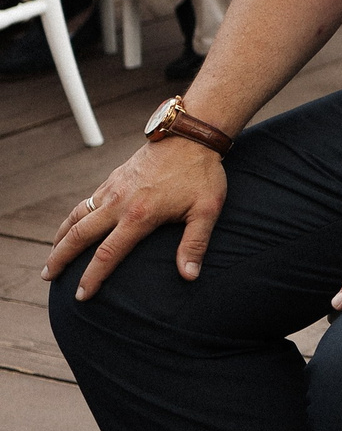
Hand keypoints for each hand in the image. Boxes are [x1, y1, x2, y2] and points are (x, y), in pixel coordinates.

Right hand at [44, 139, 228, 300]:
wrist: (189, 135)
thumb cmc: (202, 173)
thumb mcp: (206, 209)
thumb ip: (195, 244)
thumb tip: (190, 276)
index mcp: (139, 216)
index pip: (107, 254)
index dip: (92, 277)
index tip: (81, 296)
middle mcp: (118, 203)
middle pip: (78, 236)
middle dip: (60, 259)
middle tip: (47, 277)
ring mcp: (113, 189)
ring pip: (77, 216)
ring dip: (60, 237)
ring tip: (51, 255)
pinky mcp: (113, 178)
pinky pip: (86, 202)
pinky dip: (73, 217)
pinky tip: (72, 226)